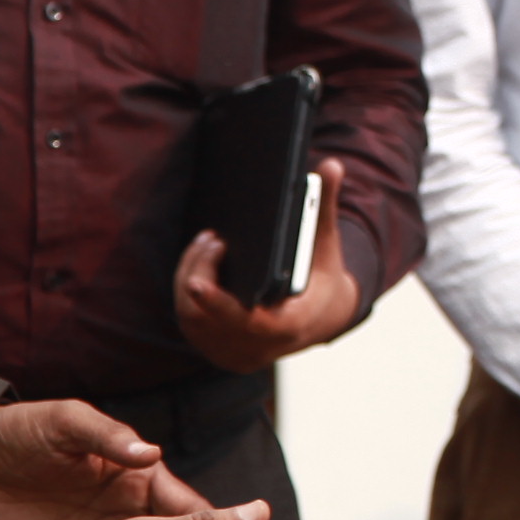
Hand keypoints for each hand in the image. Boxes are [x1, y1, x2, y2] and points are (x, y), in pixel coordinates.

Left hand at [174, 162, 362, 373]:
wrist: (320, 318)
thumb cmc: (321, 276)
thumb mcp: (325, 244)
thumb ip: (323, 206)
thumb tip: (331, 165)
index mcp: (291, 325)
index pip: (250, 323)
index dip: (220, 305)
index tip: (198, 283)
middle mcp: (261, 348)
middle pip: (209, 316)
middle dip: (203, 272)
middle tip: (214, 240)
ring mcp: (236, 353)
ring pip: (192, 317)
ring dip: (192, 276)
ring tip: (209, 244)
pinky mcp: (218, 350)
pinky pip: (189, 321)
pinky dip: (188, 290)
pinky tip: (200, 264)